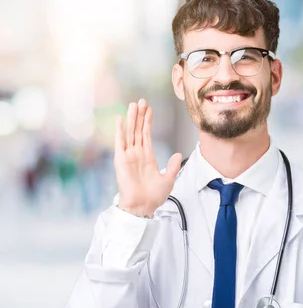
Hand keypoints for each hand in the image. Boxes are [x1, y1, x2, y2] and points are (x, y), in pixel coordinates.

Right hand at [114, 99, 181, 216]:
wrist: (143, 206)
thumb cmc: (154, 197)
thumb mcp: (169, 179)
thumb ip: (172, 166)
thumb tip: (177, 154)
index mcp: (147, 157)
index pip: (146, 135)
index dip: (148, 122)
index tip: (149, 109)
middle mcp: (137, 154)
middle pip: (138, 130)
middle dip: (140, 115)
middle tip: (141, 100)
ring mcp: (129, 156)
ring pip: (130, 133)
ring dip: (131, 119)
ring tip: (133, 105)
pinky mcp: (121, 160)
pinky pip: (120, 143)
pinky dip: (120, 131)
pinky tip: (120, 119)